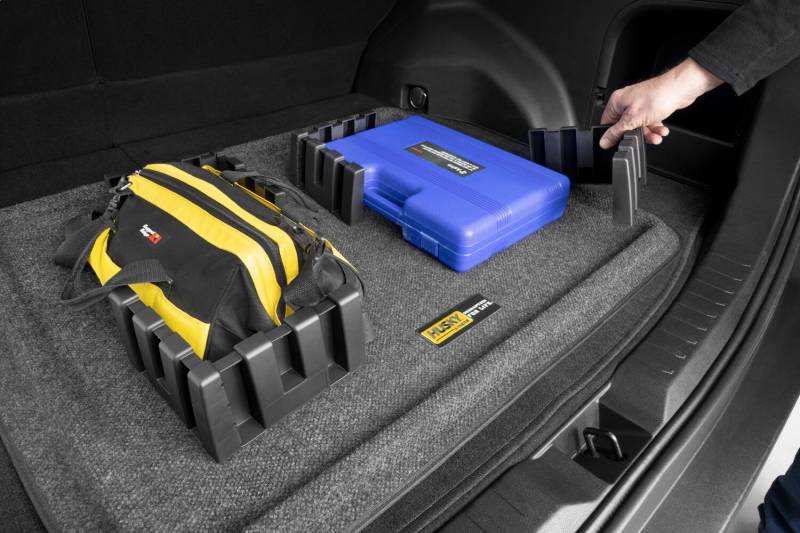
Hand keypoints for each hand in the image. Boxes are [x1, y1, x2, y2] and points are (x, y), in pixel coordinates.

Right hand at [599, 58, 722, 148]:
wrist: (681, 88)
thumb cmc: (659, 96)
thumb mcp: (633, 119)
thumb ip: (617, 131)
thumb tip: (604, 141)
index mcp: (617, 102)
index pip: (607, 123)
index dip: (613, 135)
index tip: (620, 142)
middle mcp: (627, 102)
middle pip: (625, 126)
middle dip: (636, 134)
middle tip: (644, 137)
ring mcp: (639, 104)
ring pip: (638, 126)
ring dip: (649, 133)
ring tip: (656, 135)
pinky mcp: (651, 107)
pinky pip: (648, 122)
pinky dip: (655, 127)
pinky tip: (661, 130)